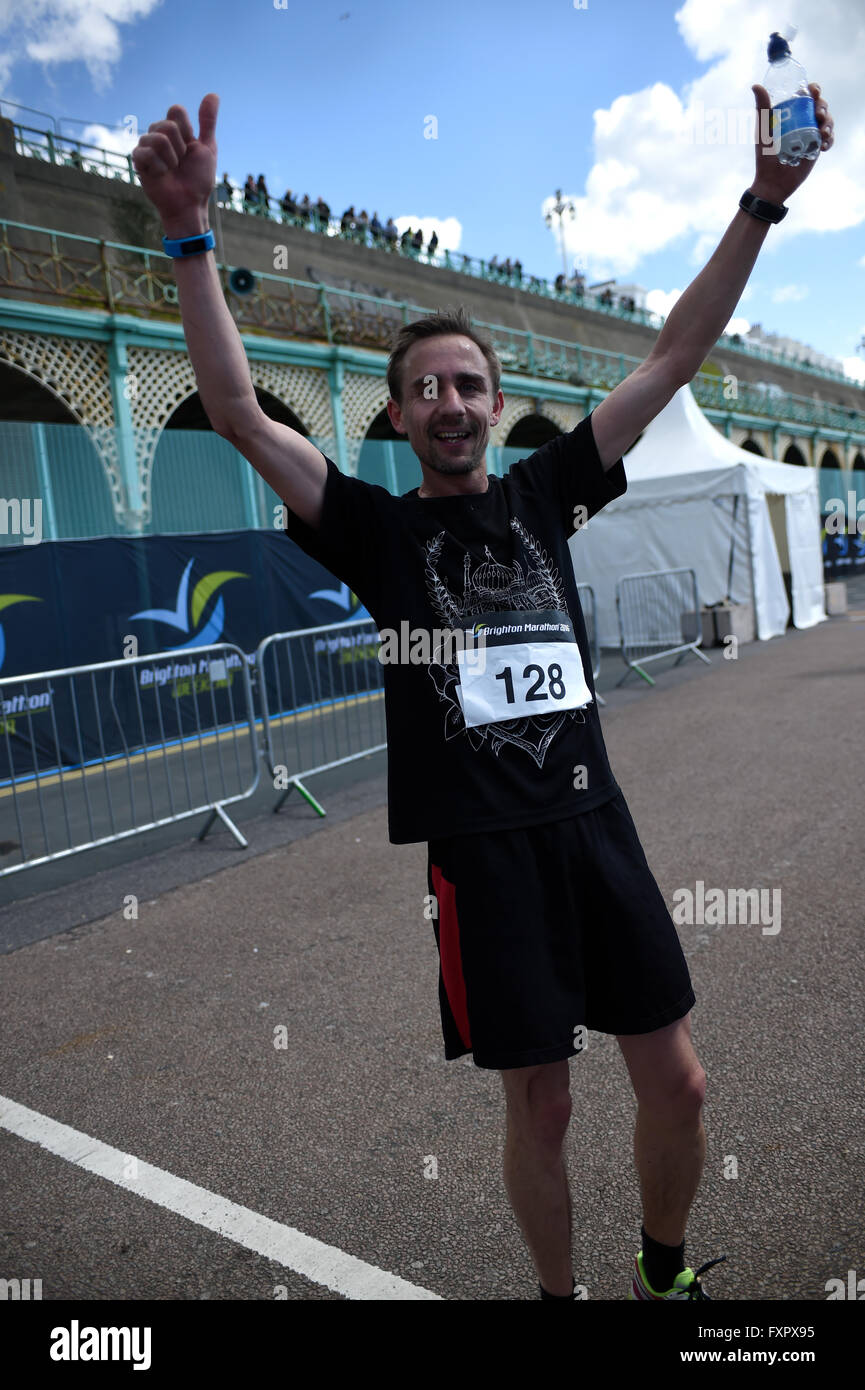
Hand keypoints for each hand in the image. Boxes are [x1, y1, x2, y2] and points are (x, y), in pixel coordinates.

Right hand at [131, 94, 218, 230]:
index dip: (186, 128)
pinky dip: (159, 167)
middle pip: (167, 125)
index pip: (176, 110)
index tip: (190, 146)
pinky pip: (146, 153)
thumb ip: (207, 122)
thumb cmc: (198, 179)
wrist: (190, 204)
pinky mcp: (138, 162)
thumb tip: (213, 94)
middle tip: (181, 163)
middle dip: (180, 147)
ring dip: (171, 159)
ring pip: (157, 138)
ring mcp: (147, 148)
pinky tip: (162, 176)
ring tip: (172, 170)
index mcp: (174, 130)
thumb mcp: (207, 148)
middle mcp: (158, 135)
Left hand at [749, 82, 833, 203]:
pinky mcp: (817, 148)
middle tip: (818, 116)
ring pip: (828, 121)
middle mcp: (804, 120)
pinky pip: (829, 139)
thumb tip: (756, 86)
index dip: (814, 90)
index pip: (807, 95)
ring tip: (822, 133)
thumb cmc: (764, 154)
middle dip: (823, 107)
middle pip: (820, 106)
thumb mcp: (763, 129)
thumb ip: (762, 108)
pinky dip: (829, 140)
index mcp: (793, 112)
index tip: (814, 92)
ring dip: (829, 124)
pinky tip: (823, 146)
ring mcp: (812, 134)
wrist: (772, 181)